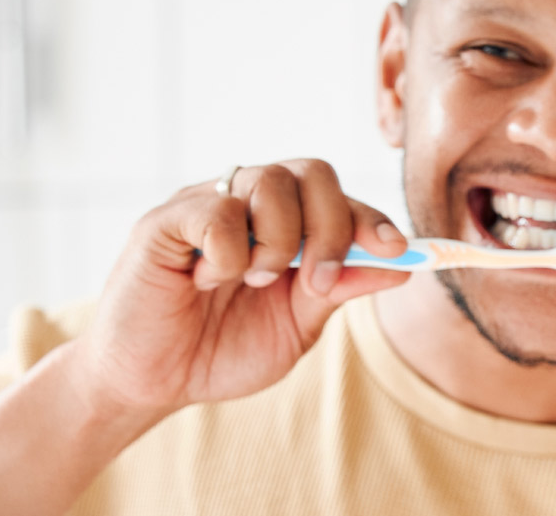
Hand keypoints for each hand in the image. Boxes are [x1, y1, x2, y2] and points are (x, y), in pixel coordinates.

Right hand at [72, 159, 409, 417]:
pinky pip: (217, 210)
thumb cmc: (222, 350)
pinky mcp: (165, 220)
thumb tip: (401, 265)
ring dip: (278, 242)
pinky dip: (228, 254)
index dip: (372, 219)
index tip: (397, 250)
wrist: (154, 383)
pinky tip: (206, 281)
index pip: (339, 197)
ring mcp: (206, 204)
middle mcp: (248, 202)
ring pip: (270, 181)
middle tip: (316, 282)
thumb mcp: (297, 327)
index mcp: (284, 223)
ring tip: (255, 282)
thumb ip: (340, 289)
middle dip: (331, 227)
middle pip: (312, 172)